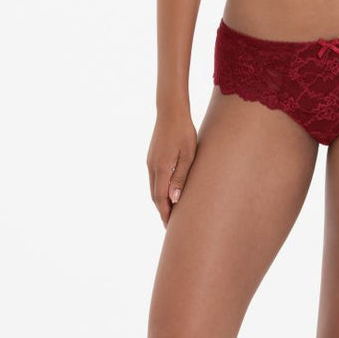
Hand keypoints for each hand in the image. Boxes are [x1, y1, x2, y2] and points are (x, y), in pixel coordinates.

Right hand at [146, 106, 197, 227]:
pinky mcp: (152, 157)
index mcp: (161, 168)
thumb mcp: (188, 156)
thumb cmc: (184, 132)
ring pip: (153, 188)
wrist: (171, 112)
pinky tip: (167, 194)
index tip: (170, 226)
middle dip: (162, 211)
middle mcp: (152, 167)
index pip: (161, 198)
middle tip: (170, 226)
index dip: (165, 213)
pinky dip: (159, 191)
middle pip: (155, 196)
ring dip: (160, 202)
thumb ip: (181, 178)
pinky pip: (154, 179)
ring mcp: (150, 162)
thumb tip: (174, 200)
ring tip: (170, 213)